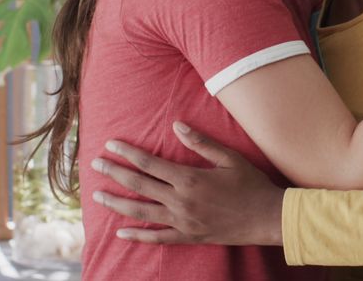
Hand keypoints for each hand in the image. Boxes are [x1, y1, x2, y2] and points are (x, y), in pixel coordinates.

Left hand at [90, 121, 285, 245]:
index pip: (149, 162)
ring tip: (98, 196)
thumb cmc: (251, 184)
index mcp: (189, 178)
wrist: (267, 218)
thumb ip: (201, 142)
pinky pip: (158, 238)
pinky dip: (138, 235)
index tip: (110, 145)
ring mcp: (183, 221)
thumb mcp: (229, 158)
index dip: (127, 152)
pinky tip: (121, 232)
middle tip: (95, 165)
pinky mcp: (188, 236)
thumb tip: (177, 124)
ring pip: (141, 212)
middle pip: (139, 184)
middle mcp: (181, 201)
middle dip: (115, 173)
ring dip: (117, 203)